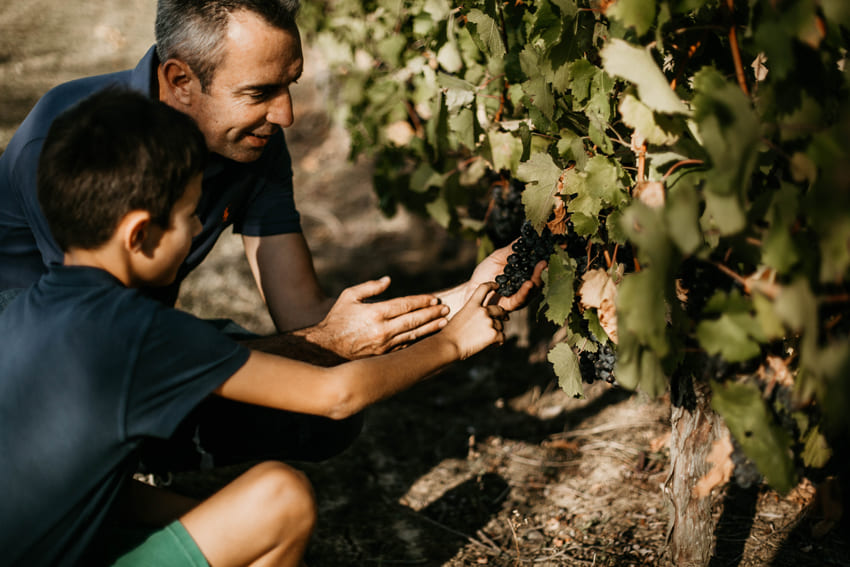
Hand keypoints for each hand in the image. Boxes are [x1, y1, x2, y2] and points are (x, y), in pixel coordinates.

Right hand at [304, 276, 449, 358]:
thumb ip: (370, 287)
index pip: (405, 305)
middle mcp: (383, 329)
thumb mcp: (348, 296)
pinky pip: (405, 346)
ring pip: (413, 335)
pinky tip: (428, 337)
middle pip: (414, 320)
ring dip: (430, 328)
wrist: (327, 348)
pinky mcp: (384, 355)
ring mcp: (385, 344)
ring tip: (443, 322)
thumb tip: (388, 280)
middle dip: (432, 314)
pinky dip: (418, 341)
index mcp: (376, 312)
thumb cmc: (337, 319)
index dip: (422, 301)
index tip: (434, 298)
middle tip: (446, 309)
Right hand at [442, 282, 506, 359]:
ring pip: (500, 326)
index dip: (492, 285)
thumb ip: (471, 313)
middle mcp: (482, 311)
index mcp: (472, 304)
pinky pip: (502, 337)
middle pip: (499, 309)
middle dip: (503, 314)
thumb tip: (480, 318)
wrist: (448, 345)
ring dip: (497, 331)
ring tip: (490, 338)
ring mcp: (489, 322)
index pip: (484, 288)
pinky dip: (499, 341)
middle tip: (505, 318)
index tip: (497, 285)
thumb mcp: (459, 316)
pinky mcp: (493, 334)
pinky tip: (494, 344)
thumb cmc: (450, 334)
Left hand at [468, 241, 546, 311]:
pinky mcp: (512, 304)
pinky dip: (525, 292)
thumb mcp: (498, 257)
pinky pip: (520, 299)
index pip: (537, 267)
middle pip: (539, 279)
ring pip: (532, 290)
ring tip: (539, 271)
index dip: (543, 261)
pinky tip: (529, 284)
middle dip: (542, 271)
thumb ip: (511, 248)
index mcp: (524, 274)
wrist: (471, 288)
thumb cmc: (485, 272)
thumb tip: (525, 233)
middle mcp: (525, 285)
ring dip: (537, 280)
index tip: (547, 253)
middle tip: (544, 262)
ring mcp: (520, 295)